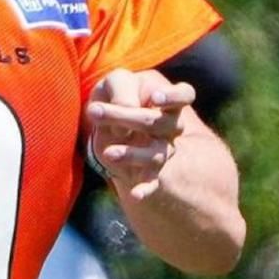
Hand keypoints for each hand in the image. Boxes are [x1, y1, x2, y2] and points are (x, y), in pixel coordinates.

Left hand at [86, 68, 194, 200]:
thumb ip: (122, 91)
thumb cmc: (115, 95)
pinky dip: (146, 189)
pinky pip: (152, 182)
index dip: (174, 96)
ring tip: (108, 152)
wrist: (107, 123)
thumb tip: (126, 116)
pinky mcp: (149, 171)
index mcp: (166, 100)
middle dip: (126, 117)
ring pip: (155, 153)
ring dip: (131, 153)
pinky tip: (136, 195)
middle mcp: (170, 126)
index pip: (185, 95)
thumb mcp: (114, 83)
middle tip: (94, 112)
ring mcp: (162, 149)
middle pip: (160, 123)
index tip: (154, 98)